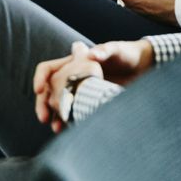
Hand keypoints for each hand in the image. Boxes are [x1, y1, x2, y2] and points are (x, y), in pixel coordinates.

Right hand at [32, 39, 154, 133]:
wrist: (142, 68)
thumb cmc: (127, 54)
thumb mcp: (117, 51)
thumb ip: (105, 51)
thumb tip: (92, 54)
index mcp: (73, 62)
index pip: (47, 69)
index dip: (40, 79)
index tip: (39, 91)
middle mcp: (73, 77)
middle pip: (48, 91)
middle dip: (43, 104)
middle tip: (43, 118)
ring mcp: (81, 91)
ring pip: (59, 105)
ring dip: (55, 116)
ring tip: (57, 128)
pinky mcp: (90, 102)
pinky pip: (74, 113)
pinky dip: (69, 121)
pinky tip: (70, 130)